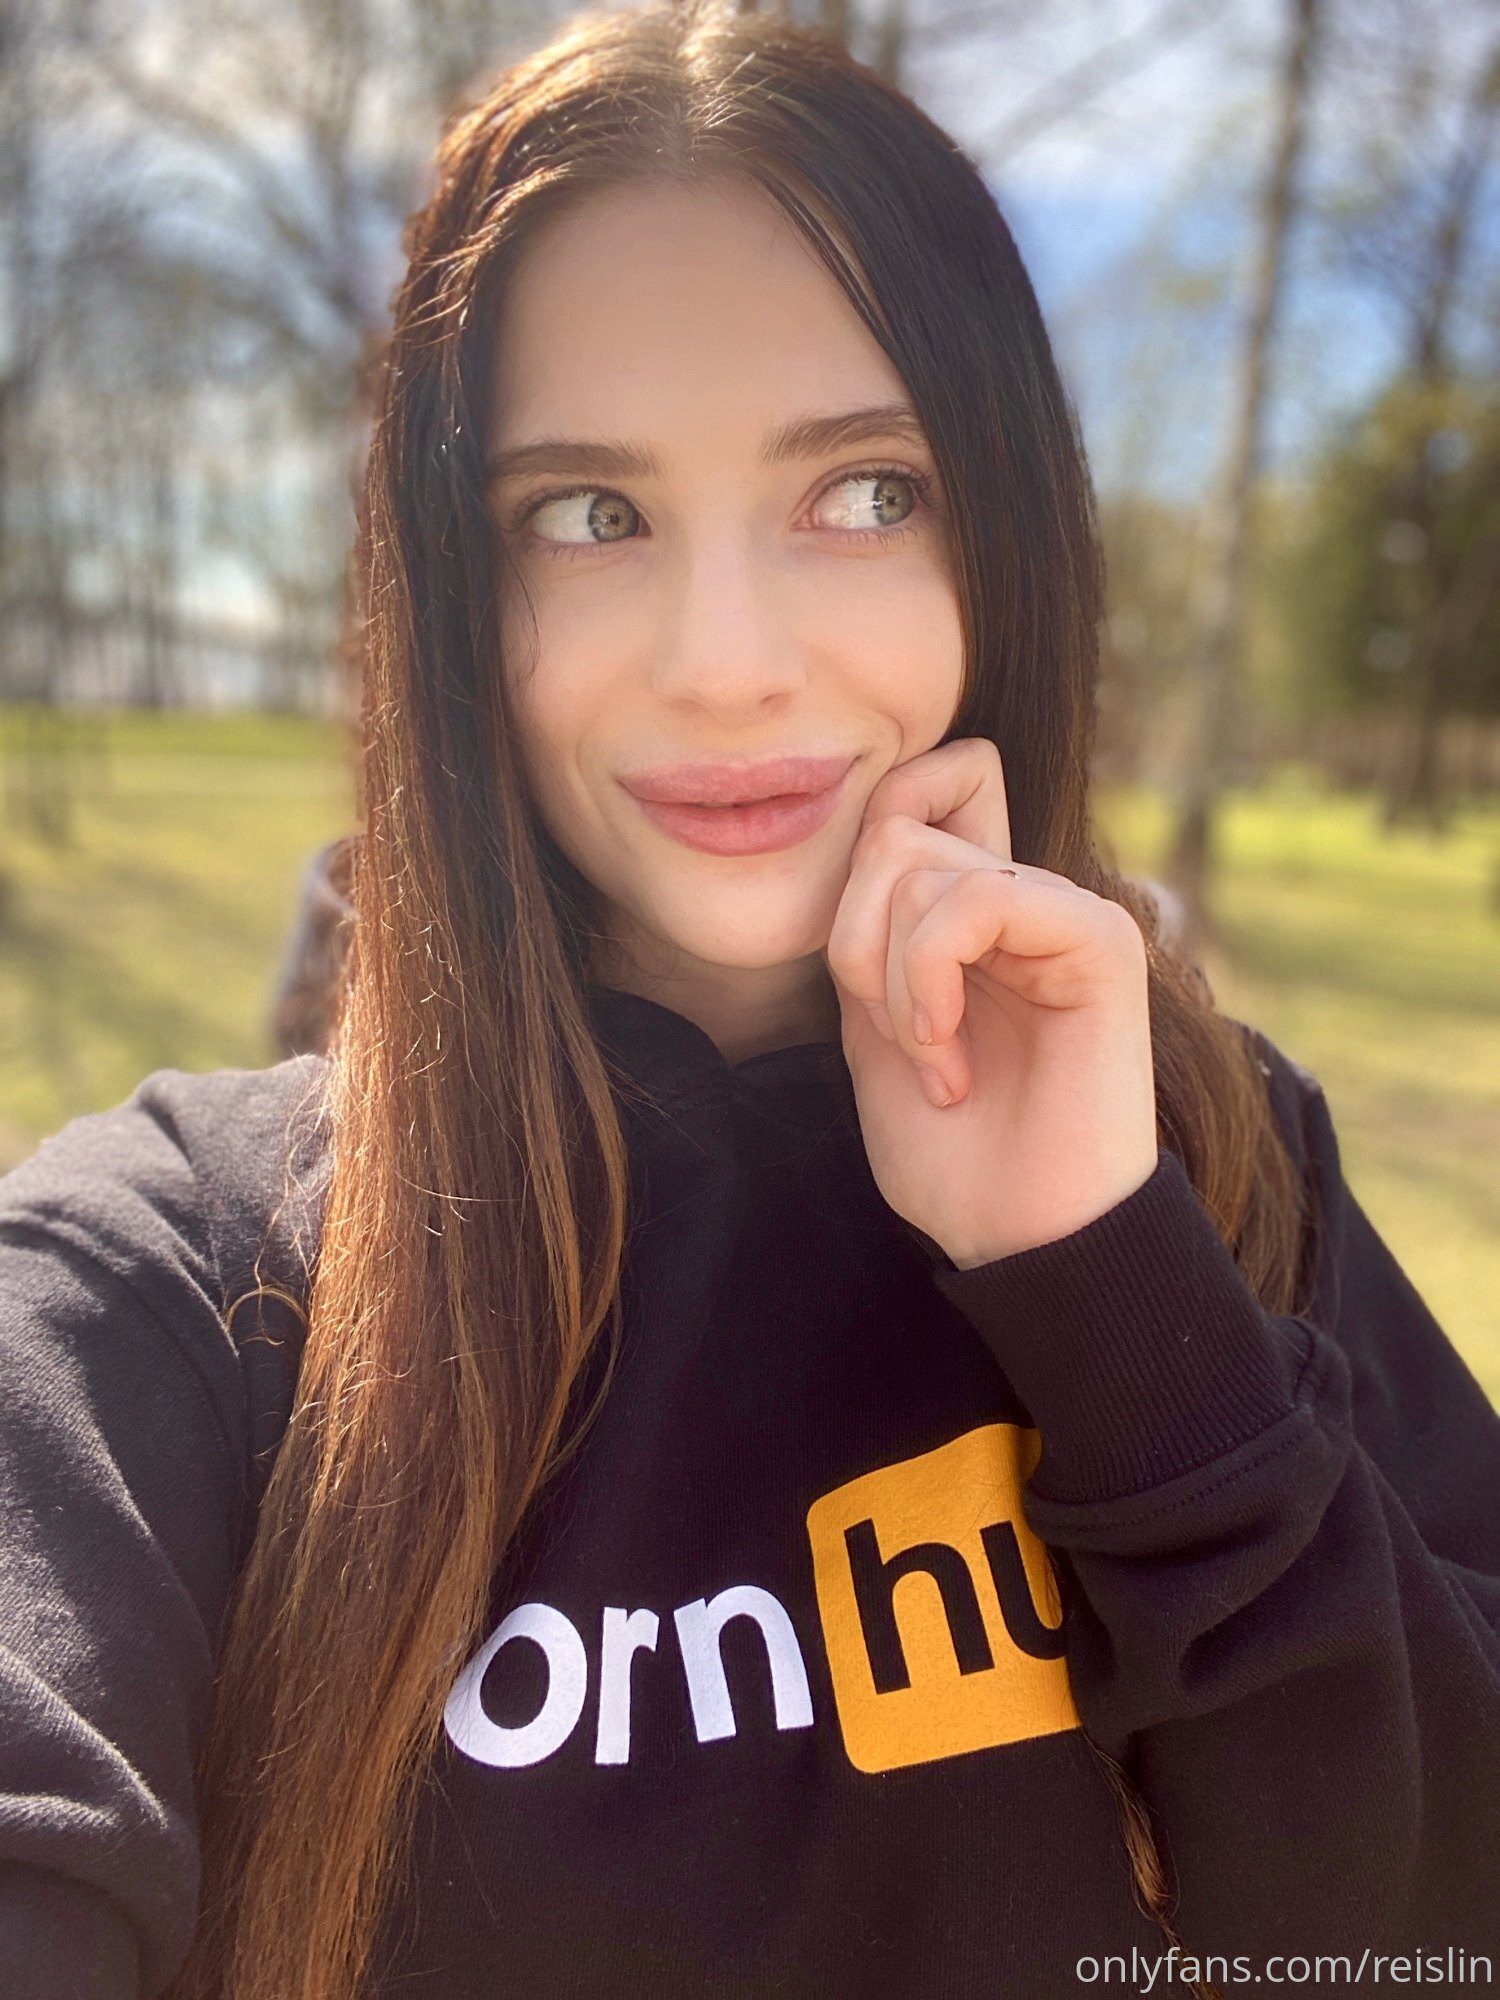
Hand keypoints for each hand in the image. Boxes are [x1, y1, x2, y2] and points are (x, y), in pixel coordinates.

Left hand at [823, 737, 1158, 1268]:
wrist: (1024, 1242)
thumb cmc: (956, 1158)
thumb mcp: (877, 1031)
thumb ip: (873, 935)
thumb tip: (873, 836)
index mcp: (975, 916)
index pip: (919, 789)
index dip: (868, 833)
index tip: (854, 969)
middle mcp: (1024, 899)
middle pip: (893, 828)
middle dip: (855, 941)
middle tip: (898, 1038)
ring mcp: (1064, 912)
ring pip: (916, 864)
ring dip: (892, 982)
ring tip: (933, 1066)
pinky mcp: (1098, 937)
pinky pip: (978, 898)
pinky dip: (930, 978)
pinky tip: (947, 1057)